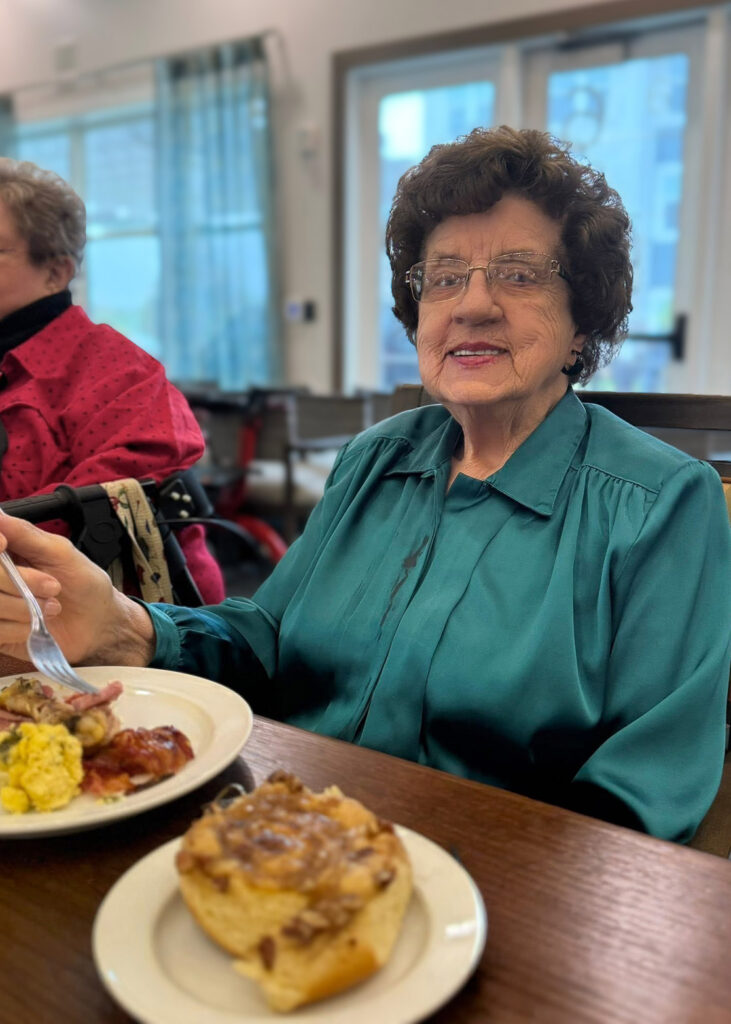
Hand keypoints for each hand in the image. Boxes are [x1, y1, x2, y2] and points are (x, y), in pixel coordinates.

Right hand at [0, 515, 154, 666]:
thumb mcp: (60, 552)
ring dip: (22, 607)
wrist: (98, 623)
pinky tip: (37, 624)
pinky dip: (18, 627)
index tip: (5, 544)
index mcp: (6, 551)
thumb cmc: (83, 583)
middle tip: (52, 586)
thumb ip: (25, 534)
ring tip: (51, 606)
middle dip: (19, 581)